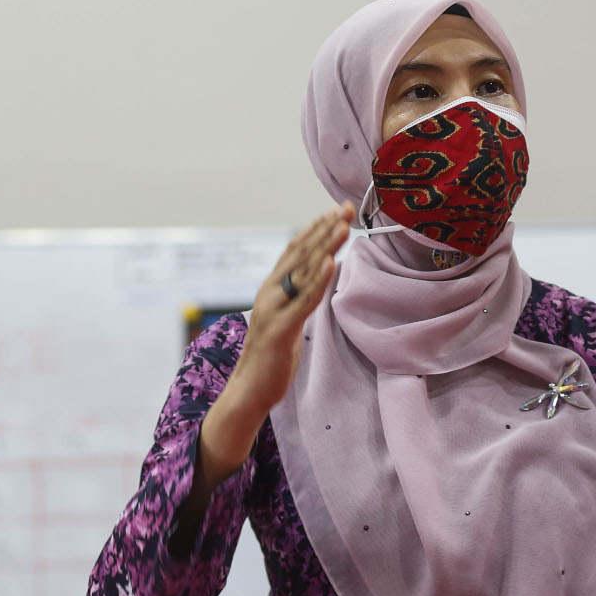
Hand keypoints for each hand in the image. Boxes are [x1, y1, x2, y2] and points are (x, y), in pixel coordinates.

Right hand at [233, 201, 355, 414]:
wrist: (249, 388)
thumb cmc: (272, 355)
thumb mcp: (288, 317)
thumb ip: (299, 294)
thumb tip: (321, 272)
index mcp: (272, 288)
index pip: (296, 250)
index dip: (316, 228)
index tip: (337, 210)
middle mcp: (271, 292)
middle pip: (302, 254)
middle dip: (326, 229)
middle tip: (346, 207)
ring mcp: (274, 309)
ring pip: (304, 272)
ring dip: (325, 246)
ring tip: (343, 225)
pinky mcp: (281, 329)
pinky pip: (304, 301)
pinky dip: (317, 280)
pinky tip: (330, 263)